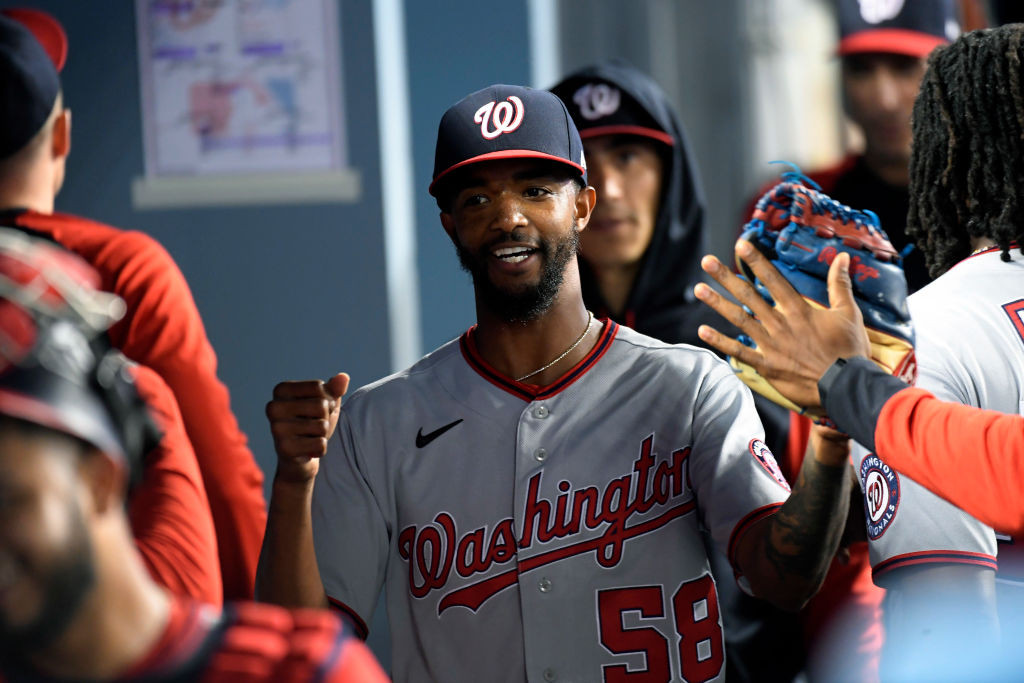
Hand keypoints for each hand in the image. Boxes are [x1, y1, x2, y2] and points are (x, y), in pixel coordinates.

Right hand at [266, 373, 349, 484]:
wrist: (298, 460)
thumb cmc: (311, 425)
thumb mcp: (326, 404)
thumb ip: (335, 390)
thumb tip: (343, 377)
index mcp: (281, 390)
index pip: (319, 386)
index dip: (326, 400)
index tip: (314, 411)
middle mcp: (273, 407)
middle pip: (321, 405)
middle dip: (325, 418)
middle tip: (312, 427)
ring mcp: (276, 428)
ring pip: (322, 426)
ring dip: (322, 435)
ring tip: (308, 438)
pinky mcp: (284, 448)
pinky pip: (320, 444)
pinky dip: (320, 449)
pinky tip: (307, 451)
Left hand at [693, 240, 870, 408]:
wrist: (846, 386)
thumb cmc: (849, 350)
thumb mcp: (848, 313)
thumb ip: (840, 284)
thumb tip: (841, 257)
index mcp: (799, 309)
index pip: (773, 279)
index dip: (756, 261)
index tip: (740, 245)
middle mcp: (780, 323)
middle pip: (748, 295)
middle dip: (726, 277)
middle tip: (706, 261)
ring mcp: (771, 344)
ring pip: (739, 319)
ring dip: (717, 304)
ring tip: (698, 289)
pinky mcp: (767, 365)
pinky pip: (739, 352)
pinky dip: (720, 342)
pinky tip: (702, 331)